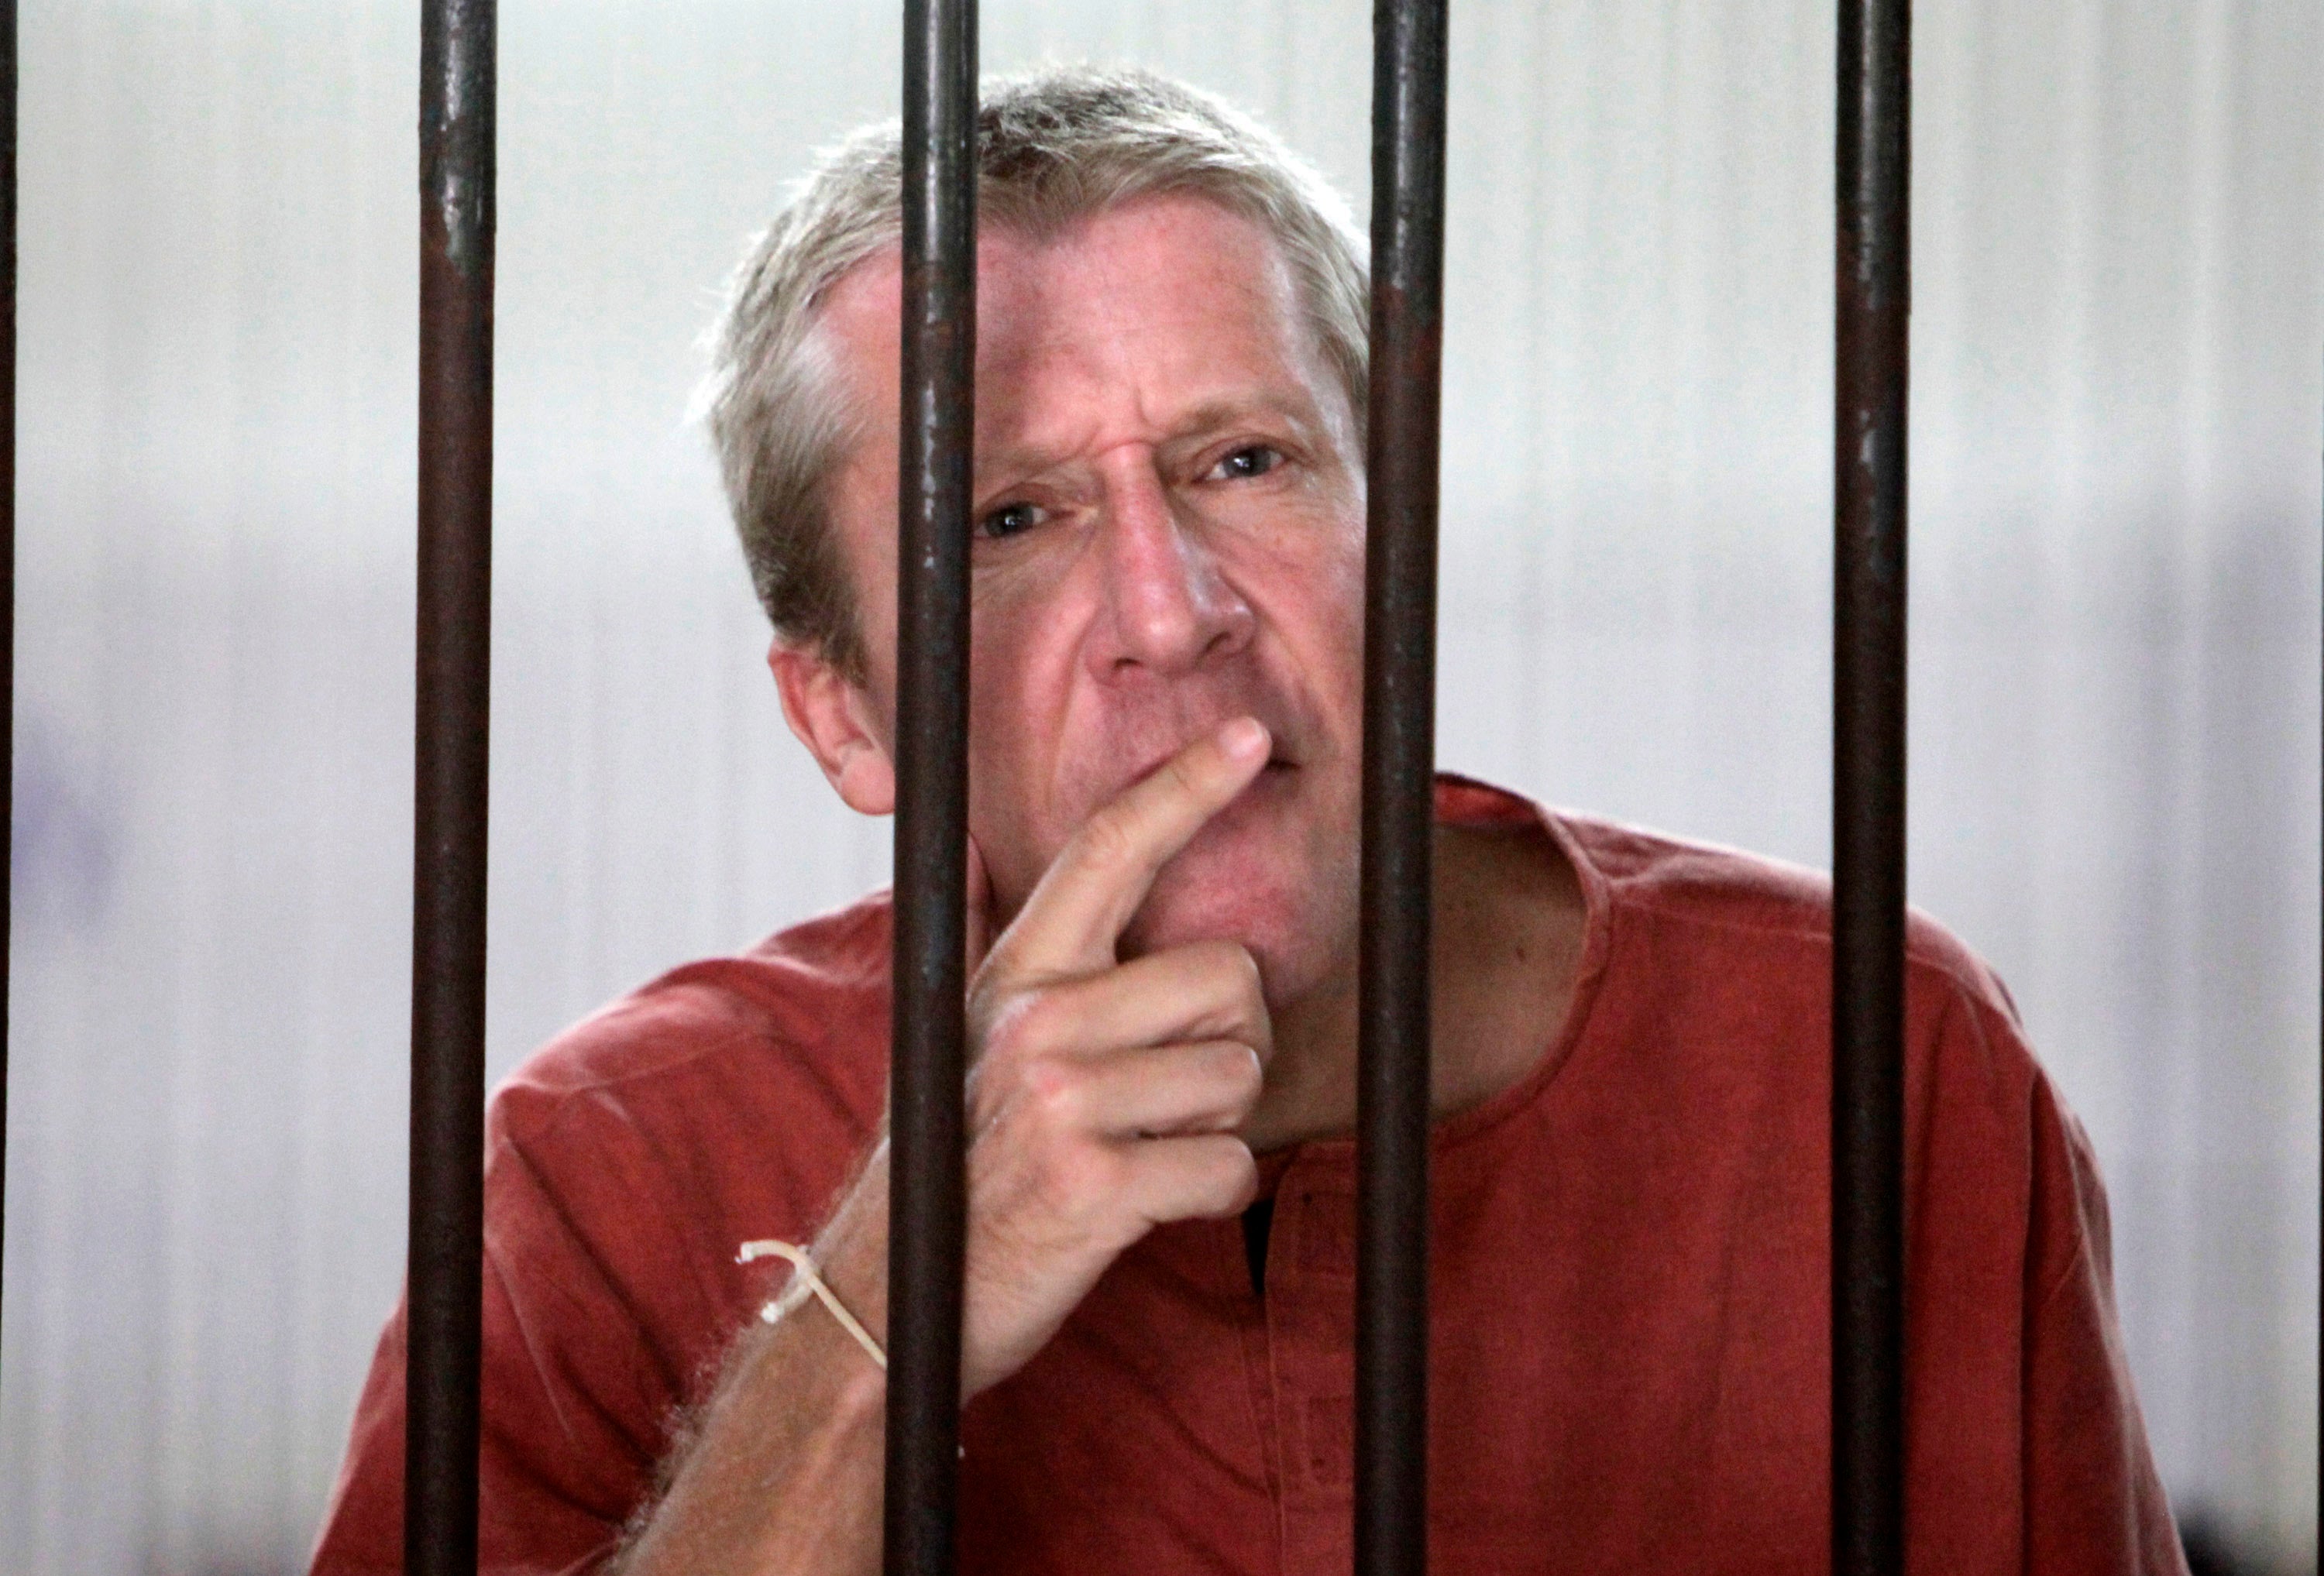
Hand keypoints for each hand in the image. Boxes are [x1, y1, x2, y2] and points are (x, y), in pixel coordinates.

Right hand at [954, 716, 1274, 1394]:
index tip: (1250, 737)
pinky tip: (1142, 1206)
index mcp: (1015, 973)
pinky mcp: (1096, 1187)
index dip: (1186, 786)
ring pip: (1240, 1078)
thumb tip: (1011, 851)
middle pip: (1230, 978)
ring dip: (1213, 1127)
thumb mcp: (968, 1038)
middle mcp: (1034, 1020)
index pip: (1108, 850)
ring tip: (1134, 1150)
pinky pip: (1229, 1169)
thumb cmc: (958, 1160)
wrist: (895, 1298)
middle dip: (1226, 1043)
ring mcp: (1061, 1102)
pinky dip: (1207, 1196)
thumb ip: (1012, 955)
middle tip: (1156, 1095)